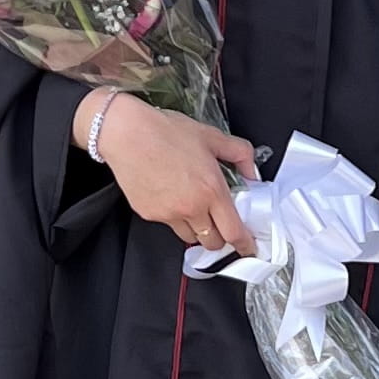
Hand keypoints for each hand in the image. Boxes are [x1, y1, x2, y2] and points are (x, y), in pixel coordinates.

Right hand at [89, 97, 261, 251]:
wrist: (126, 133)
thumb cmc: (165, 131)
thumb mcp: (211, 136)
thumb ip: (239, 153)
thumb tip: (252, 172)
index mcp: (211, 190)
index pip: (234, 231)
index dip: (244, 244)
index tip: (248, 247)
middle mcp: (191, 207)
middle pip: (213, 242)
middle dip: (221, 237)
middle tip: (221, 224)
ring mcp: (168, 214)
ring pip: (190, 237)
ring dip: (197, 229)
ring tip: (193, 207)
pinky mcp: (149, 214)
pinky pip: (168, 224)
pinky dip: (174, 216)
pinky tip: (171, 195)